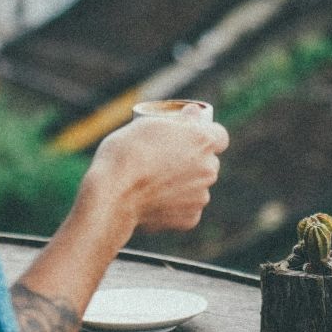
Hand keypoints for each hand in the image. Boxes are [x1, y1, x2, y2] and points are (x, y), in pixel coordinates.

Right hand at [86, 115, 227, 235]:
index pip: (219, 136)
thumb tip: (194, 113)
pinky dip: (176, 206)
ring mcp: (201, 196)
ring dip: (185, 184)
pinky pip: (188, 209)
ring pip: (198, 186)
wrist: (113, 195)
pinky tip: (155, 201)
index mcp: (203, 141)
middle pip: (208, 162)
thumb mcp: (147, 125)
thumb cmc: (126, 154)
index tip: (188, 138)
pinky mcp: (190, 219)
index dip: (204, 135)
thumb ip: (178, 120)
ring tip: (155, 183)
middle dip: (194, 160)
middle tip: (166, 160)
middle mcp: (209, 169)